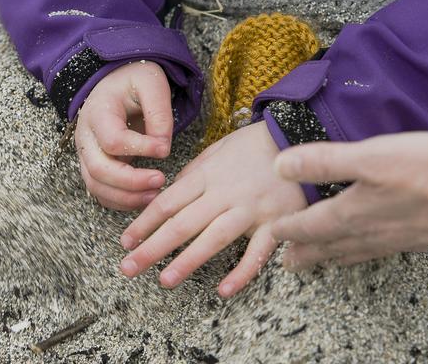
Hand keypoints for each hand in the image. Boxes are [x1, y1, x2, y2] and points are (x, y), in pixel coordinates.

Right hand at [75, 61, 172, 210]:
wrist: (115, 82)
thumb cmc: (133, 81)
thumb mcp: (151, 83)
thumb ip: (159, 113)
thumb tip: (162, 148)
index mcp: (98, 113)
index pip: (113, 140)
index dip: (140, 148)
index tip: (165, 149)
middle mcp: (86, 137)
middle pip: (98, 170)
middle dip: (130, 182)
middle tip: (160, 180)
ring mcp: (87, 154)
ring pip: (96, 186)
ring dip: (126, 197)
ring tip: (156, 195)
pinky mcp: (94, 166)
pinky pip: (101, 192)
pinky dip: (121, 201)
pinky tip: (145, 197)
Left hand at [119, 122, 305, 297]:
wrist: (302, 136)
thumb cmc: (255, 145)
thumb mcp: (217, 150)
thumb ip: (193, 174)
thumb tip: (168, 194)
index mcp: (207, 175)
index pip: (167, 202)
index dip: (144, 223)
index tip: (125, 241)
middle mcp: (225, 193)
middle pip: (182, 223)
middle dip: (152, 247)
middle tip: (129, 267)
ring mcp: (251, 209)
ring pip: (213, 238)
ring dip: (187, 262)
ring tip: (164, 280)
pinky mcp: (278, 223)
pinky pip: (258, 253)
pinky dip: (241, 273)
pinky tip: (223, 291)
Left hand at [272, 67, 427, 268]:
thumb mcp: (370, 156)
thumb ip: (324, 162)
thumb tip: (279, 166)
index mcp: (351, 213)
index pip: (309, 225)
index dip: (288, 229)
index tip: (271, 234)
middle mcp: (371, 231)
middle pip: (329, 245)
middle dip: (306, 253)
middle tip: (287, 265)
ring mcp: (398, 238)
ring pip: (356, 251)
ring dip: (333, 256)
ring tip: (321, 263)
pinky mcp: (422, 238)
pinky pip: (381, 251)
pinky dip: (364, 253)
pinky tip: (372, 250)